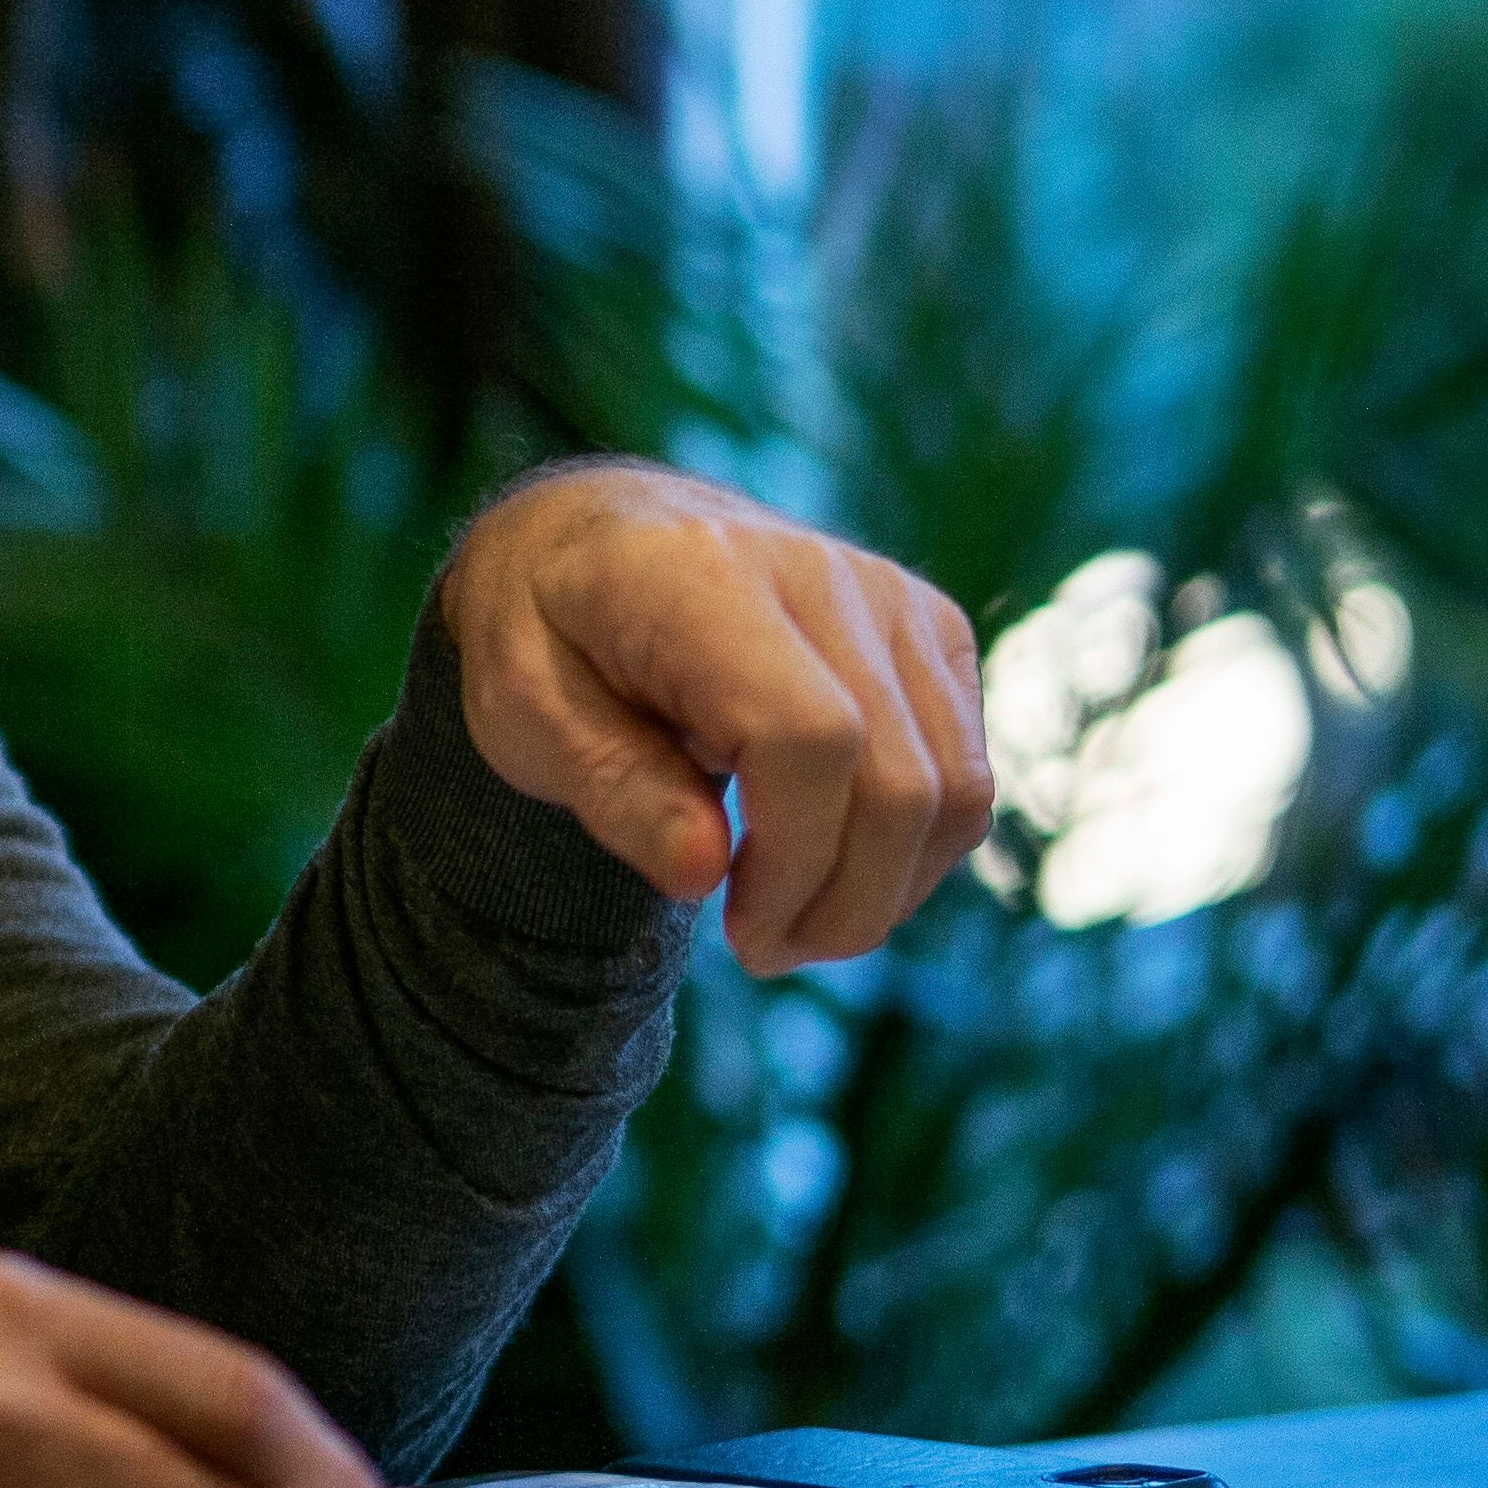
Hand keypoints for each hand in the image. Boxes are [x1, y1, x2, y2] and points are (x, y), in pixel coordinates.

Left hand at [442, 461, 989, 970]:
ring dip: (887, 891)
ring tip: (794, 925)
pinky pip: (967, 770)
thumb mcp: (520, 713)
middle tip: (764, 950)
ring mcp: (890, 595)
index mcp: (700, 578)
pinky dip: (914, 849)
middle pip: (900, 778)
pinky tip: (831, 869)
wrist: (594, 536)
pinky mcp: (930, 627)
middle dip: (844, 903)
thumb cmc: (545, 632)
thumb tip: (703, 873)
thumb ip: (613, 788)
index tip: (736, 927)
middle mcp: (818, 572)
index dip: (793, 860)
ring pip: (956, 786)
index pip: (811, 736)